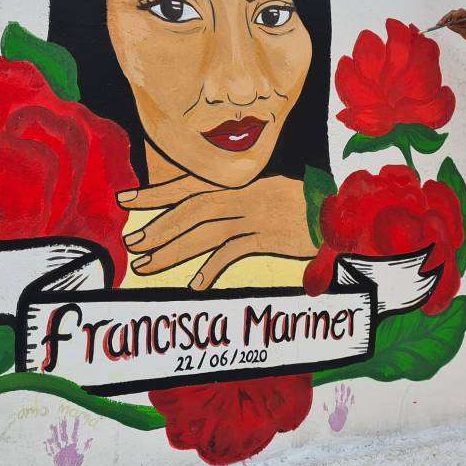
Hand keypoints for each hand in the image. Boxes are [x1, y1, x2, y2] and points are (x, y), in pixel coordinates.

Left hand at [117, 174, 316, 289]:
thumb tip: (205, 213)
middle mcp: (244, 195)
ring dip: (173, 249)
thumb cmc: (303, 204)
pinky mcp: (270, 238)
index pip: (190, 184)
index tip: (127, 198)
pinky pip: (235, 253)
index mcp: (240, 181)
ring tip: (145, 264)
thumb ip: (237, 200)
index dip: (157, 191)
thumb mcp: (267, 193)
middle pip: (192, 208)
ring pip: (206, 232)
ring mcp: (257, 216)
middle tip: (131, 242)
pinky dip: (213, 269)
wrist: (339, 213)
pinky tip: (195, 285)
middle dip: (159, 225)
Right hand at [437, 8, 465, 41]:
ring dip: (445, 19)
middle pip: (453, 13)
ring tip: (438, 25)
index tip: (451, 22)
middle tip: (440, 23)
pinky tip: (441, 25)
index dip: (454, 16)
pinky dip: (447, 22)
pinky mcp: (459, 20)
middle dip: (446, 18)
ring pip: (451, 15)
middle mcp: (464, 14)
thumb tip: (448, 25)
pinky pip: (451, 19)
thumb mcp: (465, 33)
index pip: (460, 11)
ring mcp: (461, 17)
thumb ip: (457, 29)